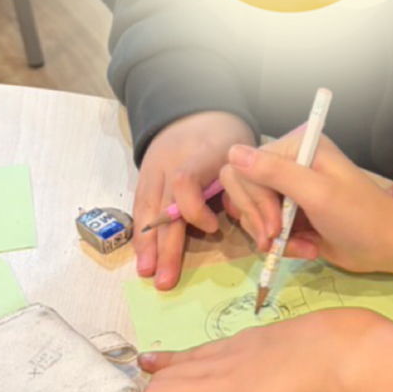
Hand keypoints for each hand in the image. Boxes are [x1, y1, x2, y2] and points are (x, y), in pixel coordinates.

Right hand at [134, 110, 254, 288]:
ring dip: (146, 244)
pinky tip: (143, 256)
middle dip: (165, 245)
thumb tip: (250, 222)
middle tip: (166, 279)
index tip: (212, 227)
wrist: (195, 113)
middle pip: (162, 206)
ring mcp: (154, 169)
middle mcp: (170, 161)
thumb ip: (245, 183)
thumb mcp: (243, 152)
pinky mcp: (145, 177)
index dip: (194, 209)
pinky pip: (142, 206)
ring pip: (147, 208)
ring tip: (147, 272)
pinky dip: (142, 232)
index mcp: (200, 153)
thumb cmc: (226, 138)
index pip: (185, 181)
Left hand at [140, 309, 383, 391]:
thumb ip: (268, 359)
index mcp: (236, 346)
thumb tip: (267, 378)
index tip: (162, 378)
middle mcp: (219, 363)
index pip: (181, 358)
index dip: (165, 372)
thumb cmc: (336, 347)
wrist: (344, 353)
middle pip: (158, 383)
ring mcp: (222, 387)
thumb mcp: (290, 344)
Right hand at [220, 133, 392, 273]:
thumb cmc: (361, 217)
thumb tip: (232, 151)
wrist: (390, 246)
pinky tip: (308, 250)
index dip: (254, 199)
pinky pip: (267, 232)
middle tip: (277, 239)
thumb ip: (276, 172)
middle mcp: (290, 166)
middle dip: (259, 220)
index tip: (274, 225)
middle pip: (242, 191)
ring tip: (302, 247)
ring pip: (252, 215)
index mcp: (297, 149)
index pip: (244, 167)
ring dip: (274, 238)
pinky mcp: (293, 218)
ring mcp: (290, 193)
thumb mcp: (318, 193)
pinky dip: (283, 246)